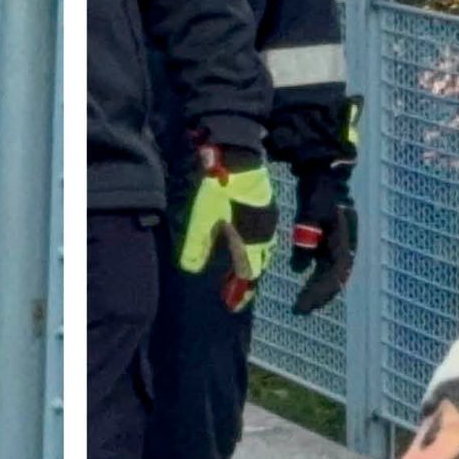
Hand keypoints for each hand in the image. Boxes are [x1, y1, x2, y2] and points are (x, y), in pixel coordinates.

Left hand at [177, 147, 279, 306]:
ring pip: (262, 249)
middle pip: (258, 263)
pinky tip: (243, 244)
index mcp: (251, 239)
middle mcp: (264, 232)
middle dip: (246, 279)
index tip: (234, 305)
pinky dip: (253, 247)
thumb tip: (191, 269)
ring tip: (239, 273)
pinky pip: (262, 235)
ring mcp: (268, 218)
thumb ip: (198, 244)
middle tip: (235, 292)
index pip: (249, 273)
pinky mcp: (265, 206)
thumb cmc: (218, 188)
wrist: (237, 154)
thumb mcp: (203, 218)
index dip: (241, 290)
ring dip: (251, 263)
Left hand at [287, 172, 354, 315]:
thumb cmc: (319, 190)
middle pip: (334, 278)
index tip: (302, 306)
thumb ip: (306, 236)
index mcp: (345, 239)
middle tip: (299, 310)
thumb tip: (299, 268)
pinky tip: (299, 273)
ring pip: (330, 272)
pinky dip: (314, 272)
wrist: (325, 171)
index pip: (335, 274)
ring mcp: (340, 241)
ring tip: (301, 303)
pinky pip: (324, 261)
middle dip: (318, 296)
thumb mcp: (311, 211)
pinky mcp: (330, 238)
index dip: (319, 292)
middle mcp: (346, 244)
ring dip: (317, 288)